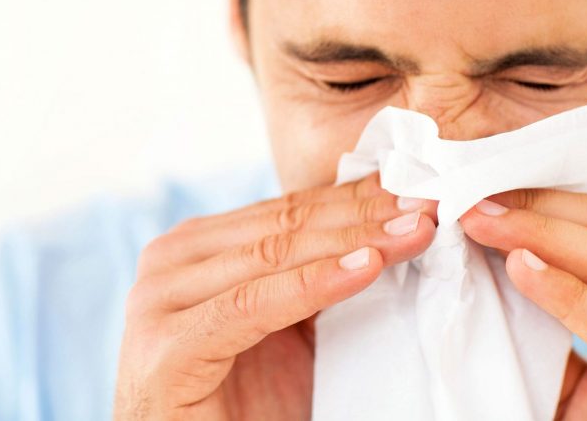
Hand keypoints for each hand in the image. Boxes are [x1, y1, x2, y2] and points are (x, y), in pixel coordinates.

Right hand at [114, 173, 438, 419]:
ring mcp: (158, 299)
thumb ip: (312, 275)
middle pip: (282, 227)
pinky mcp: (168, 345)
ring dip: (353, 241)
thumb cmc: (243, 406)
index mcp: (193, 248)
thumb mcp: (287, 327)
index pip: (284, 211)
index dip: (353, 197)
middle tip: (428, 204)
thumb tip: (388, 222)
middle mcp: (168, 261)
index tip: (417, 188)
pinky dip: (314, 285)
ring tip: (414, 233)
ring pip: (272, 256)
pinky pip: (253, 305)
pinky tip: (366, 269)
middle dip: (362, 214)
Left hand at [460, 188, 586, 419]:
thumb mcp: (582, 376)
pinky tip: (523, 269)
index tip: (474, 190)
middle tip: (464, 198)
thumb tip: (487, 288)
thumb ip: (547, 334)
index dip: (537, 199)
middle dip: (530, 206)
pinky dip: (568, 294)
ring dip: (538, 233)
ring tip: (479, 222)